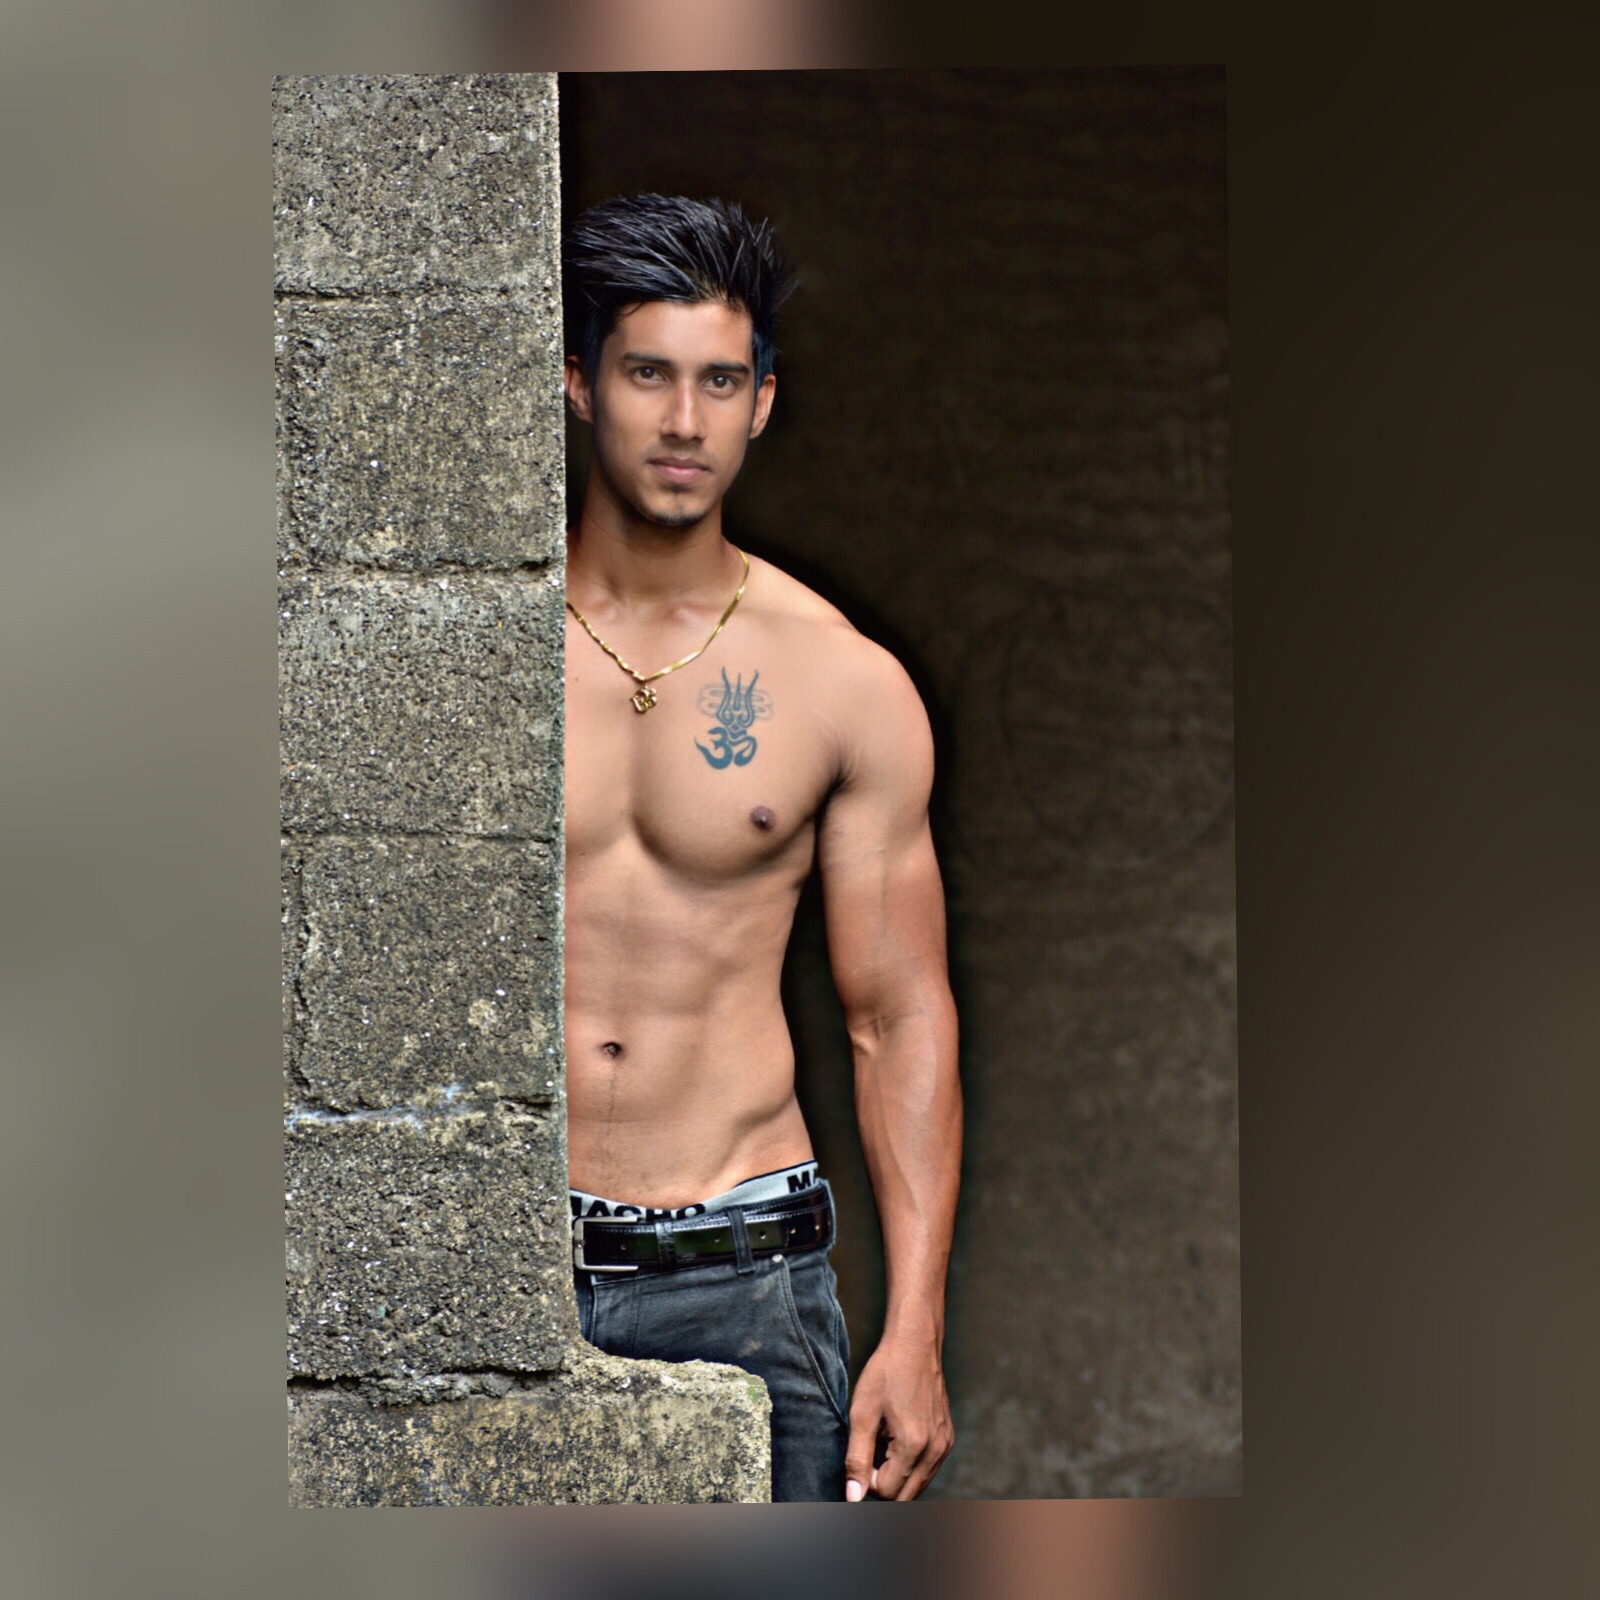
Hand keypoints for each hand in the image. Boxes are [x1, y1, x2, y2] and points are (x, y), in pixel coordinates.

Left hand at [843, 1334, 953, 1500]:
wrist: (915, 1343)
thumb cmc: (886, 1373)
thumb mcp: (862, 1413)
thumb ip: (857, 1459)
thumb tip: (853, 1497)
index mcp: (914, 1446)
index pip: (887, 1493)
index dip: (867, 1479)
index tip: (862, 1451)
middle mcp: (936, 1451)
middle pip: (905, 1496)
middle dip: (884, 1483)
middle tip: (872, 1450)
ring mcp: (945, 1445)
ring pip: (917, 1485)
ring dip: (897, 1475)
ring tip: (885, 1442)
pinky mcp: (948, 1439)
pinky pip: (927, 1469)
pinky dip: (911, 1464)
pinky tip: (899, 1438)